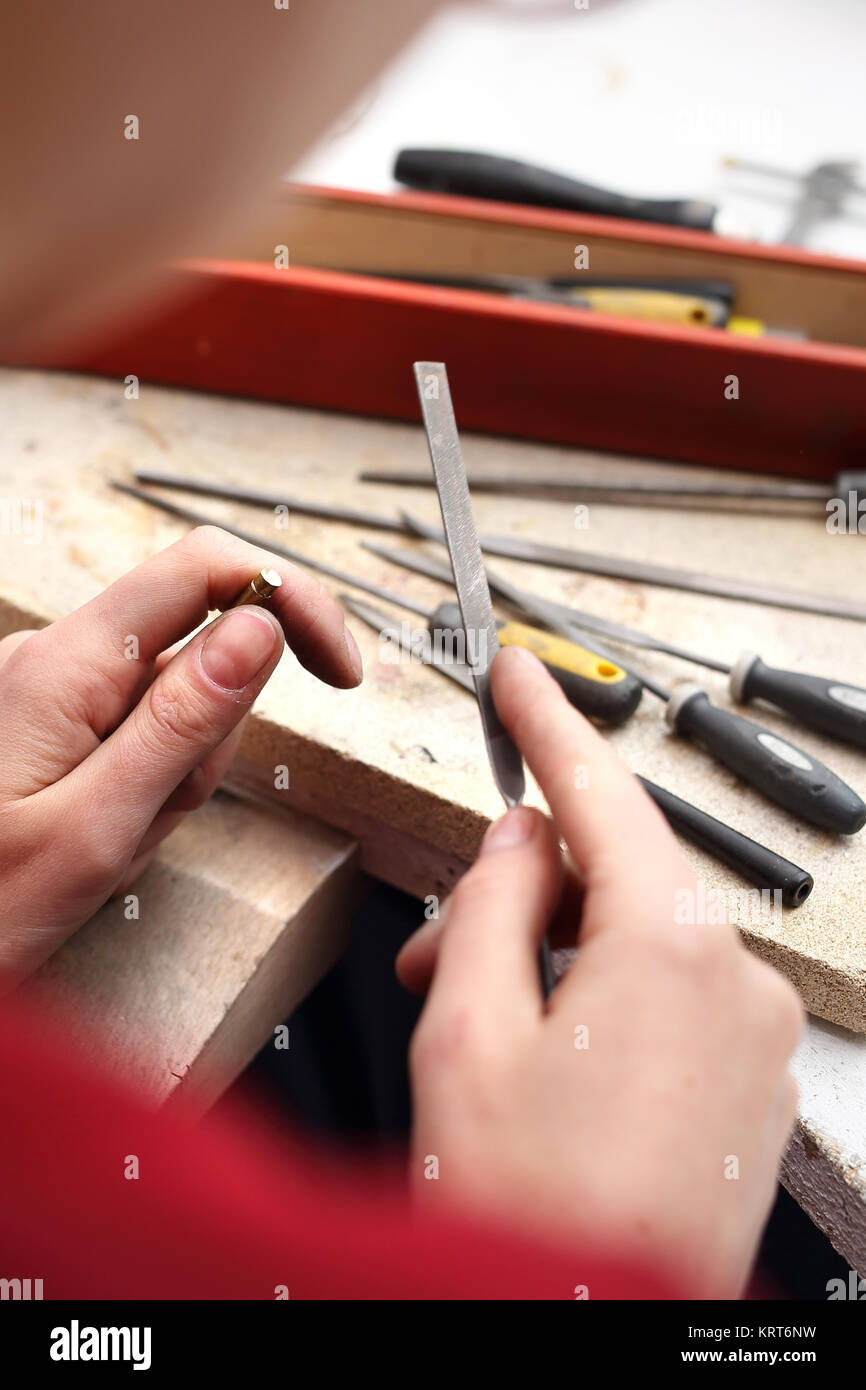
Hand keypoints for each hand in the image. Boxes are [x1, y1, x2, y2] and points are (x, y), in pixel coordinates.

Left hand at [0, 525, 361, 986]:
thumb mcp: (99, 830)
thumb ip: (183, 724)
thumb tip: (258, 626)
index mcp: (65, 665)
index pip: (202, 569)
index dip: (289, 601)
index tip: (338, 670)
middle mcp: (55, 656)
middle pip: (198, 647)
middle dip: (214, 734)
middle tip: (161, 816)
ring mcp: (52, 688)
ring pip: (174, 700)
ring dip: (178, 773)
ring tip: (120, 838)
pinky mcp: (53, 720)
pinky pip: (138, 732)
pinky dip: (149, 785)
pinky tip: (106, 834)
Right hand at [398, 645, 801, 1297]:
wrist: (579, 1334)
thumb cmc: (527, 1215)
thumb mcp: (467, 1029)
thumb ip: (489, 905)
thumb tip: (514, 839)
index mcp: (670, 951)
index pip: (601, 794)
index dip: (548, 723)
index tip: (523, 674)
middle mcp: (734, 985)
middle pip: (615, 878)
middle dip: (520, 899)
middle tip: (439, 946)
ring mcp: (751, 1042)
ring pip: (636, 944)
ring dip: (551, 960)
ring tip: (476, 1025)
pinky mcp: (749, 1088)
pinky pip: (669, 1003)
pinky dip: (600, 1005)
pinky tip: (541, 1058)